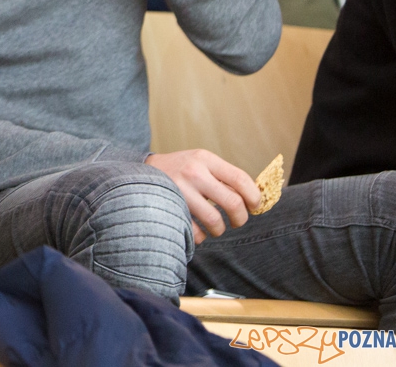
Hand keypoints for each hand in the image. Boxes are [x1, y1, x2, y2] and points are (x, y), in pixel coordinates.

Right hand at [146, 149, 260, 243]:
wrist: (140, 171)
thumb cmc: (179, 170)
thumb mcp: (200, 162)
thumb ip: (223, 176)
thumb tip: (254, 199)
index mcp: (205, 159)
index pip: (241, 179)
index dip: (254, 197)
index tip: (254, 206)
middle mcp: (193, 172)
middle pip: (233, 202)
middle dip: (240, 218)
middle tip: (237, 221)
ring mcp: (180, 189)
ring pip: (215, 220)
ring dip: (220, 229)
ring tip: (217, 228)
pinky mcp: (170, 206)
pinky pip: (195, 231)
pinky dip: (201, 236)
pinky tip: (199, 231)